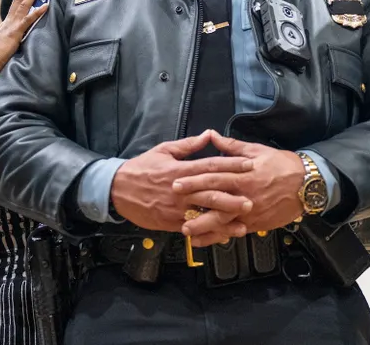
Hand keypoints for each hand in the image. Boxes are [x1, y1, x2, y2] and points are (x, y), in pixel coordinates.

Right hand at [0, 0, 48, 72]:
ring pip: (23, 5)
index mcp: (5, 25)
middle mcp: (7, 22)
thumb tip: (15, 40)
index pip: (14, 7)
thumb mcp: (2, 45)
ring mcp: (11, 25)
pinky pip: (28, 19)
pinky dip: (38, 11)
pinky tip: (46, 5)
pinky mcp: (15, 32)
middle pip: (18, 1)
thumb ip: (10, 39)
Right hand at [111, 131, 254, 245]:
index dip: (231, 165)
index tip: (249, 164)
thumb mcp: (164, 150)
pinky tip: (222, 235)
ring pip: (203, 213)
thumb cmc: (142, 168)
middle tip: (252, 199)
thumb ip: (188, 145)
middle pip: (211, 192)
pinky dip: (208, 232)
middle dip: (233, 196)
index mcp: (180, 169)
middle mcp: (180, 189)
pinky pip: (193, 228)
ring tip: (242, 222)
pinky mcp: (170, 222)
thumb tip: (208, 135)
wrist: (117, 189)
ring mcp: (175, 208)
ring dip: (224, 219)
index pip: (210, 166)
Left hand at [174, 133, 305, 235]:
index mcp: (244, 173)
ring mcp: (250, 210)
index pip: (214, 176)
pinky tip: (205, 241)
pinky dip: (219, 237)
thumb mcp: (257, 150)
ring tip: (185, 230)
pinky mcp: (255, 223)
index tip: (176, 182)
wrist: (306, 184)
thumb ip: (232, 146)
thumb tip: (212, 135)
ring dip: (203, 225)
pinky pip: (234, 231)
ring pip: (223, 219)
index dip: (194, 179)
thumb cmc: (281, 165)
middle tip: (174, 205)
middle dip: (193, 202)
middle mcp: (245, 193)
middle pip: (215, 198)